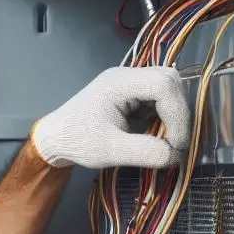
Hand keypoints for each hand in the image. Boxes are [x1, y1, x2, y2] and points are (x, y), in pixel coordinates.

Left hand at [30, 66, 190, 170]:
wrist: (55, 140)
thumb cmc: (76, 142)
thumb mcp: (110, 151)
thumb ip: (145, 152)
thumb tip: (177, 156)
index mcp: (119, 82)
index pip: (163, 85)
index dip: (177, 114)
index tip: (176, 143)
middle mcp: (127, 77)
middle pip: (170, 82)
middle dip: (178, 113)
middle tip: (176, 142)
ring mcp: (130, 85)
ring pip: (168, 90)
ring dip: (173, 116)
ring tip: (168, 142)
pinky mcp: (132, 96)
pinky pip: (159, 101)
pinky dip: (165, 118)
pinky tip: (158, 136)